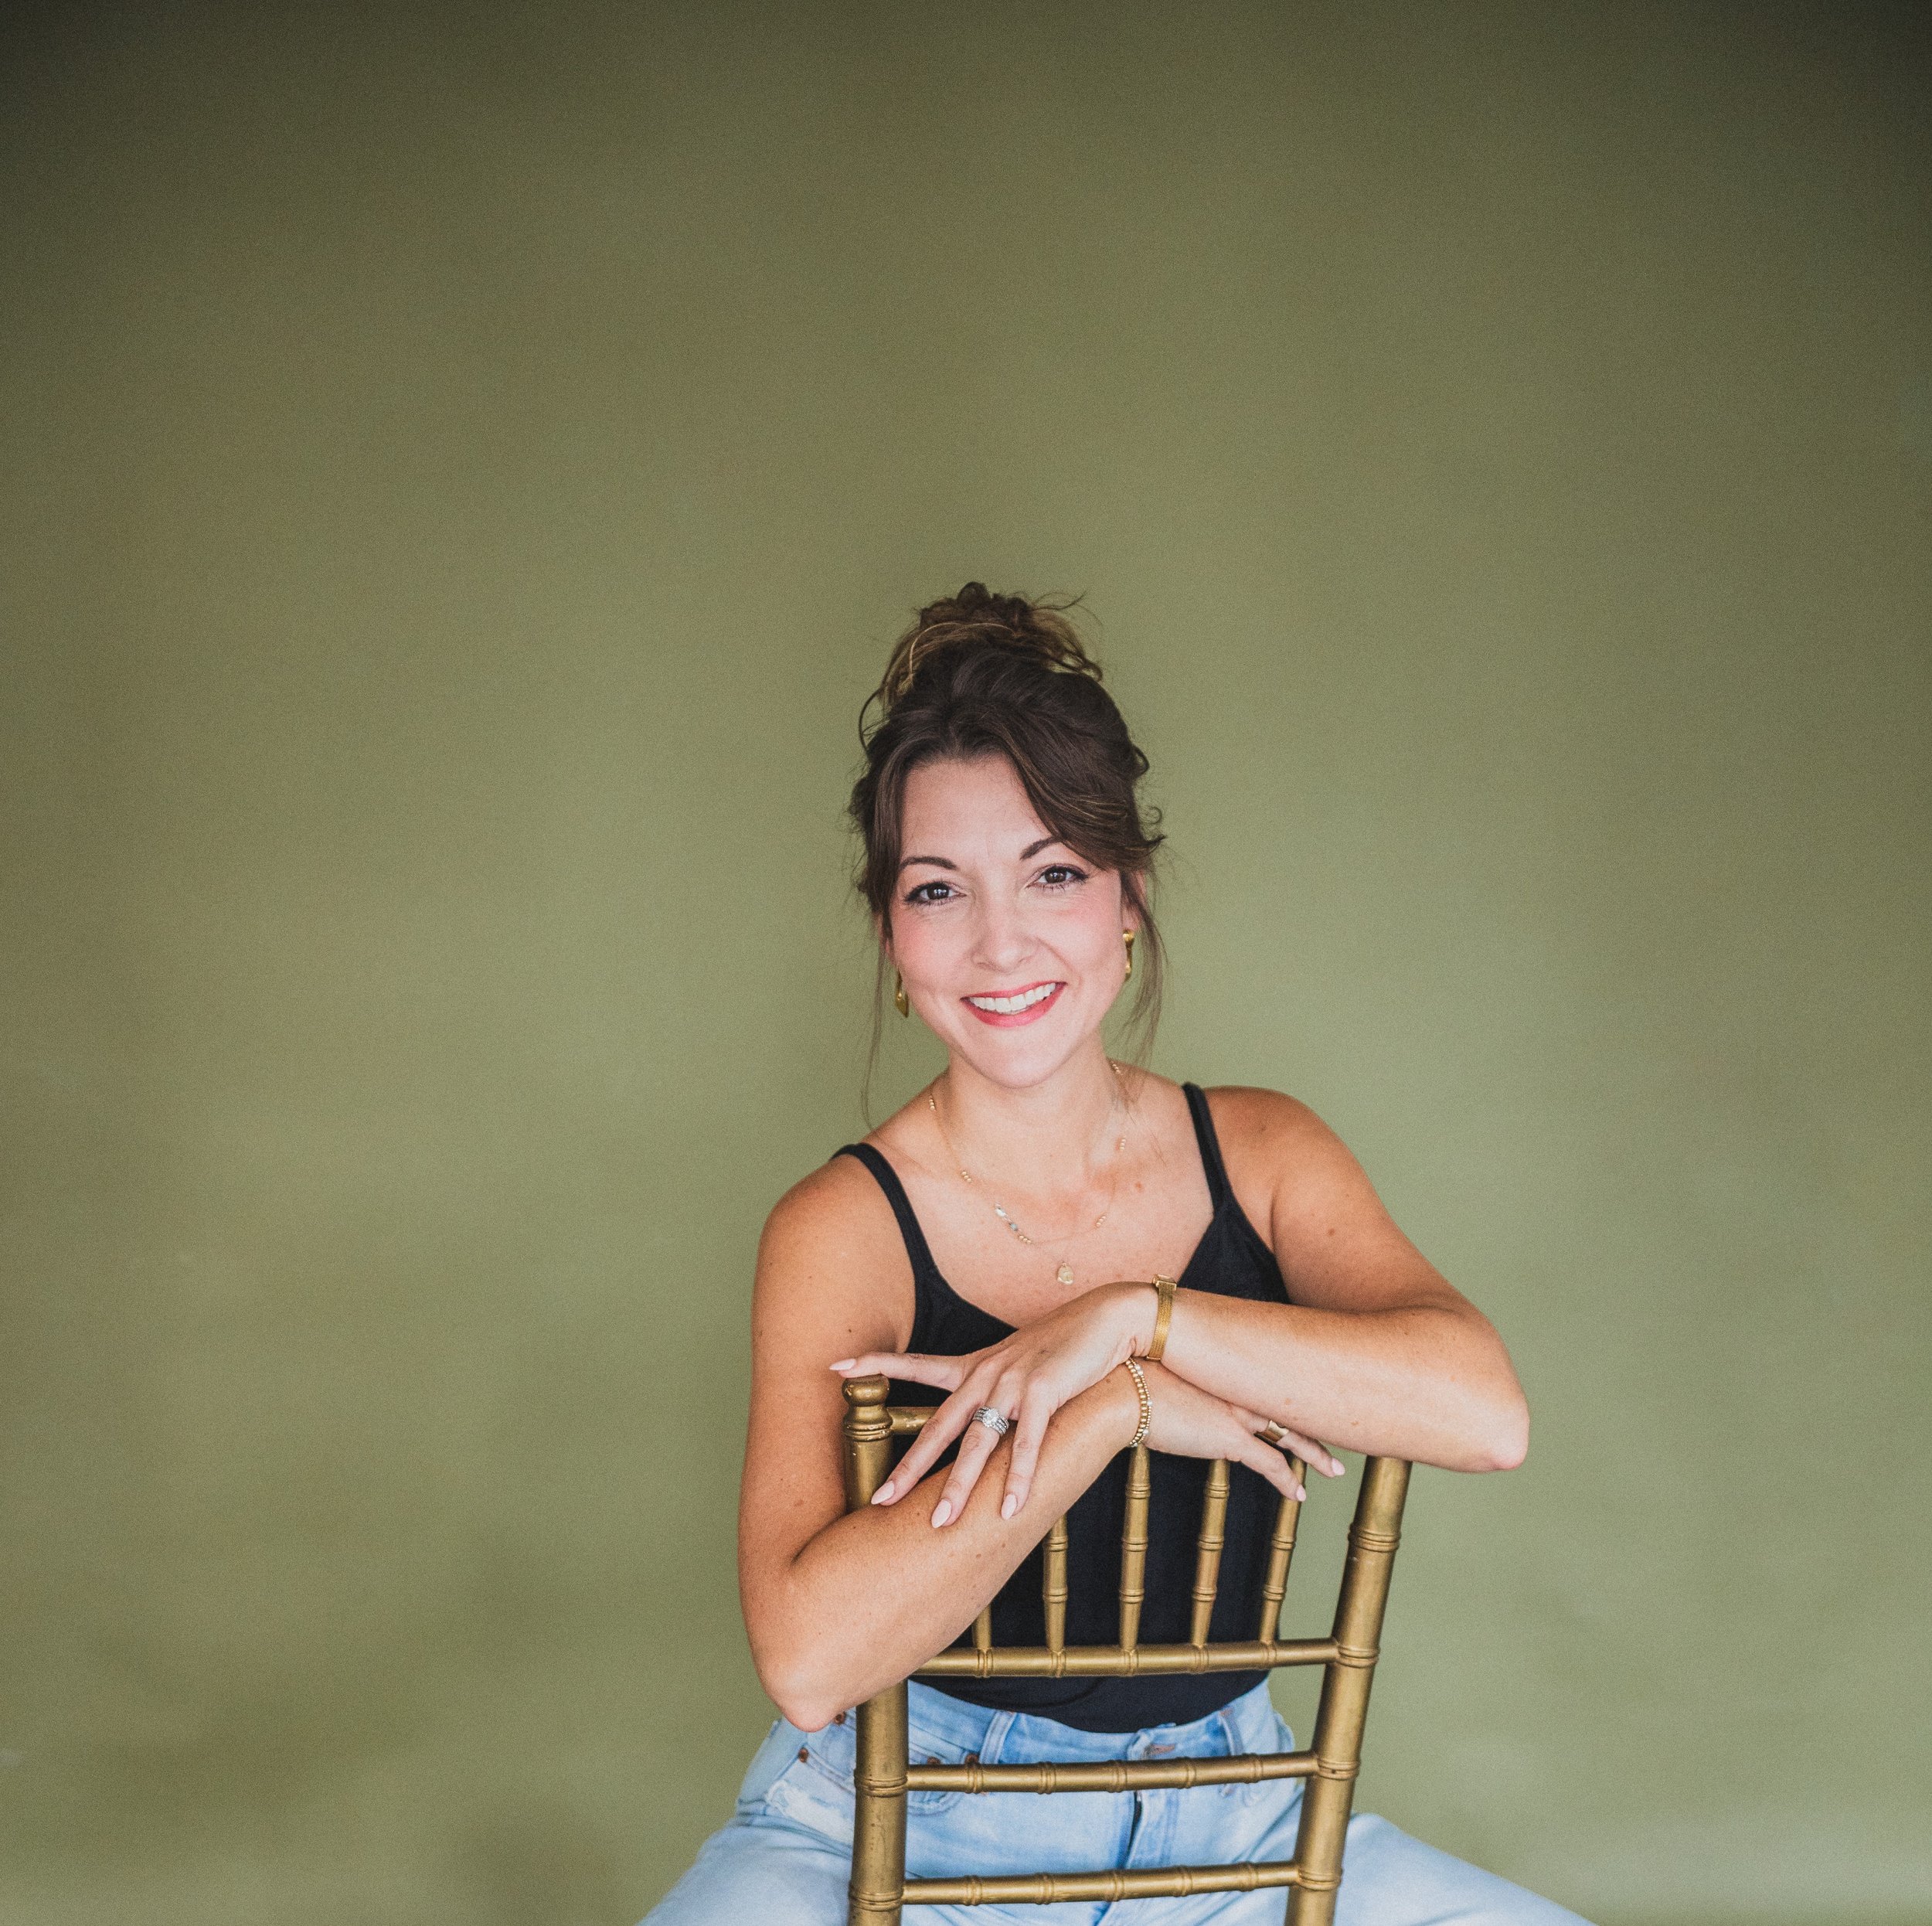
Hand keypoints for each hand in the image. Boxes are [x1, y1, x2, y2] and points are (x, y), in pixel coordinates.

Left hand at [831, 1282, 1151, 1524]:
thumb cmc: (1062, 1348)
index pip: (915, 1364)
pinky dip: (1018, 1478)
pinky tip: (1010, 1509)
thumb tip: (977, 1426)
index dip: (874, 1363)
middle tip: (880, 1500)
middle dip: (909, 1468)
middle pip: (938, 1427)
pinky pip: (1026, 1443)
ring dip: (959, 1486)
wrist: (1105, 1320)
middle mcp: (985, 1374)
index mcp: (974, 1367)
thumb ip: (993, 1392)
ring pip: (977, 1442)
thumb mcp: (1017, 1364)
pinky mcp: (1043, 1391)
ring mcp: (1012, 1383)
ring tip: (941, 1522)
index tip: (836, 1364)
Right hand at [1135, 1361, 1340, 1501]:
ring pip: (1290, 1434)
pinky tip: (1299, 1495)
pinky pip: (1271, 1464)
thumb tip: (1175, 1388)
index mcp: (1223, 1368)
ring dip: (1314, 1455)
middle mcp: (1237, 1386)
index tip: (1303, 1399)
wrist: (1120, 1391)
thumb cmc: (1129, 1379)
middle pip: (1290, 1404)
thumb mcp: (1160, 1372)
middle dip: (1315, 1423)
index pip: (1268, 1380)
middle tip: (1339, 1431)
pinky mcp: (1230, 1439)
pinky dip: (1287, 1481)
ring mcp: (1237, 1411)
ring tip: (1334, 1469)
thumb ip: (1179, 1380)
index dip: (1287, 1393)